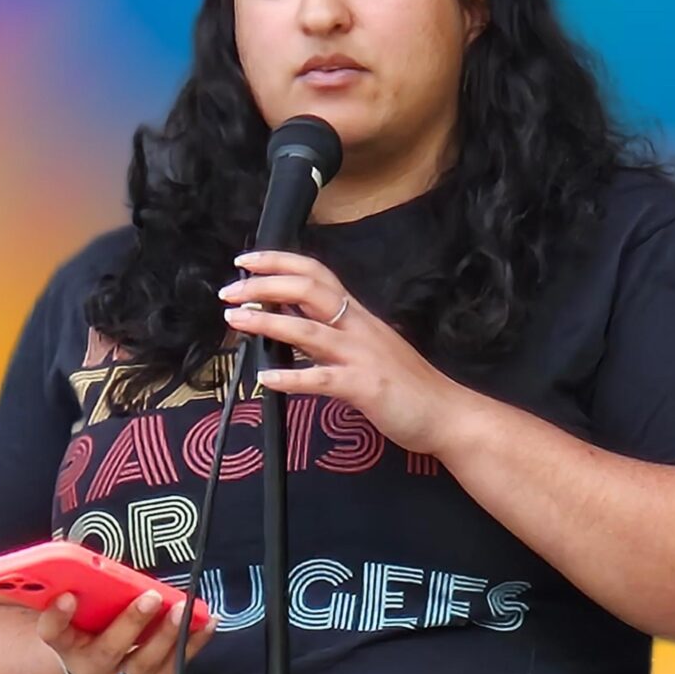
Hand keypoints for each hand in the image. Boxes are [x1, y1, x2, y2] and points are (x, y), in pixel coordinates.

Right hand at [37, 591, 218, 673]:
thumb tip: (94, 558)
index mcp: (67, 644)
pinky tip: (207, 621)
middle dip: (131, 623)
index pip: (53, 633)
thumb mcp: (82, 613)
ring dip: (166, 635)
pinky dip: (193, 644)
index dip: (57, 616)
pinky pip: (173, 670)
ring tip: (183, 608)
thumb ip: (87, 588)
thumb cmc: (92, 630)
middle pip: (107, 650)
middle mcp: (89, 669)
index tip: (68, 595)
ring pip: (143, 665)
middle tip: (151, 597)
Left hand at [220, 250, 462, 455]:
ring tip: (235, 320)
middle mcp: (357, 327)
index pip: (315, 273)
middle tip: (230, 290)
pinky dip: (292, 378)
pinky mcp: (364, 387)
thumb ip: (329, 331)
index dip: (278, 262)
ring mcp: (361, 355)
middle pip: (309, 289)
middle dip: (264, 284)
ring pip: (309, 328)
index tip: (245, 261)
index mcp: (357, 315)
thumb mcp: (364, 345)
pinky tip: (267, 378)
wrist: (445, 412)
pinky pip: (322, 379)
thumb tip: (288, 315)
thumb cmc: (404, 382)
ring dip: (267, 321)